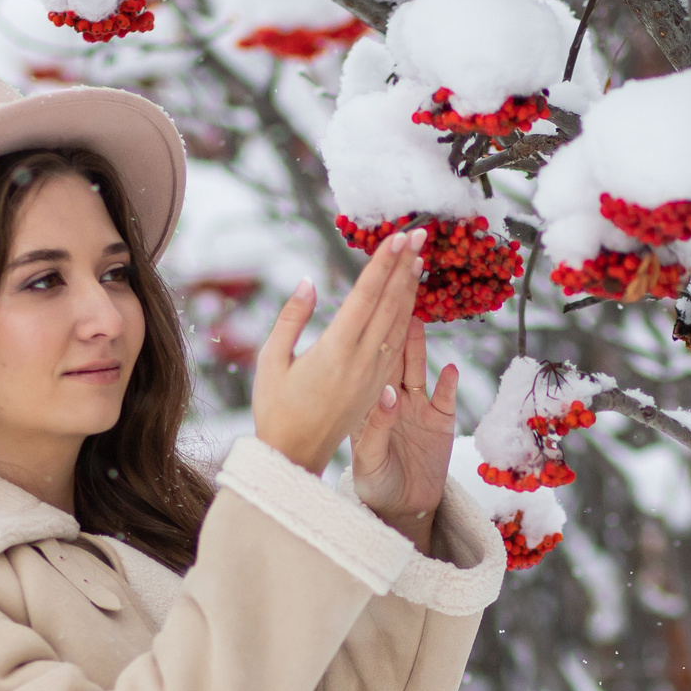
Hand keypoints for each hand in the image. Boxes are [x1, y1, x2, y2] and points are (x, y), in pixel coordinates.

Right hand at [252, 230, 423, 474]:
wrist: (295, 456)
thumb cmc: (275, 409)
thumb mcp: (271, 361)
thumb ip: (291, 319)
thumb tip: (308, 282)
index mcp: (335, 351)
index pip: (365, 297)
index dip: (383, 264)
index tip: (398, 237)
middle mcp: (361, 362)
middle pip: (389, 305)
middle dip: (405, 267)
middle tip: (420, 233)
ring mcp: (373, 376)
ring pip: (399, 325)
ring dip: (410, 290)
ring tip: (420, 260)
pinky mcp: (377, 388)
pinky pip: (397, 347)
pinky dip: (407, 319)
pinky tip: (411, 303)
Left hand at [348, 318, 456, 552]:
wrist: (401, 510)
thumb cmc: (375, 485)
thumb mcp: (368, 460)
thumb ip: (375, 428)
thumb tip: (388, 394)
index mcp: (367, 403)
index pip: (366, 362)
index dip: (368, 333)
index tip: (368, 307)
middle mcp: (391, 399)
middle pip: (392, 355)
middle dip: (394, 325)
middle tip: (395, 295)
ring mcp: (417, 408)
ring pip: (416, 367)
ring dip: (418, 344)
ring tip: (418, 317)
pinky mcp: (440, 422)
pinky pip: (445, 397)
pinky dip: (448, 384)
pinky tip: (450, 368)